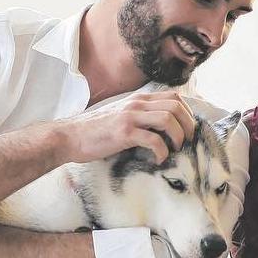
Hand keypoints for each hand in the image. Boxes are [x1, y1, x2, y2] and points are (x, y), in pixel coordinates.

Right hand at [57, 91, 194, 163]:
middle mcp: (136, 104)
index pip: (174, 97)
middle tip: (187, 141)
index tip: (188, 128)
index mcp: (138, 99)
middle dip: (188, 125)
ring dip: (178, 136)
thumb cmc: (96, 130)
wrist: (69, 137)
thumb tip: (164, 126)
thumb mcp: (122, 115)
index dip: (188, 113)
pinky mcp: (124, 133)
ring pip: (168, 119)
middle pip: (176, 107)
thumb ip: (141, 115)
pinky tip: (159, 159)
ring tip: (175, 149)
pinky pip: (153, 140)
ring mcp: (130, 117)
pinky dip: (162, 151)